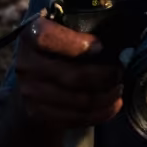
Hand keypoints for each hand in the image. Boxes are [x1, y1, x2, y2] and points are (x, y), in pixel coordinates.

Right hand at [15, 16, 123, 130]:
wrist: (34, 75)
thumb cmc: (59, 45)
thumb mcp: (65, 28)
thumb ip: (84, 28)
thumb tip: (120, 38)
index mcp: (32, 35)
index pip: (48, 38)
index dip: (77, 44)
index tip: (100, 46)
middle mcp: (26, 64)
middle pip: (71, 76)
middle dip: (104, 76)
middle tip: (121, 72)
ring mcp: (30, 92)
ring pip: (78, 101)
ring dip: (106, 96)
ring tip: (119, 88)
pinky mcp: (38, 114)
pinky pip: (75, 118)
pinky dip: (100, 113)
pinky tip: (113, 104)